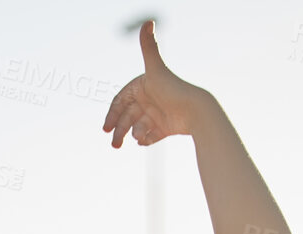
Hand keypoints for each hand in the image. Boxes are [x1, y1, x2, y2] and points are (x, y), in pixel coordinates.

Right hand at [103, 20, 207, 148]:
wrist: (196, 110)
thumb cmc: (174, 89)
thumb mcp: (156, 70)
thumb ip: (149, 47)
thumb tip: (148, 20)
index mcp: (143, 87)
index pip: (121, 102)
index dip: (112, 114)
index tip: (105, 128)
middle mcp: (149, 100)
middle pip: (127, 117)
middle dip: (119, 131)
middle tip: (115, 144)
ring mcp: (156, 115)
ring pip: (137, 128)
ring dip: (132, 134)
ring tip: (131, 142)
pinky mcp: (165, 128)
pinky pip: (150, 137)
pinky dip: (146, 140)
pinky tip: (144, 142)